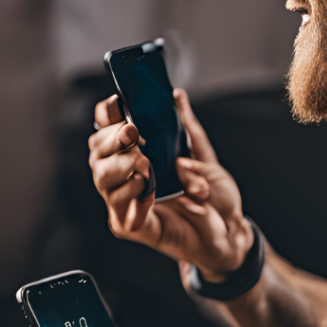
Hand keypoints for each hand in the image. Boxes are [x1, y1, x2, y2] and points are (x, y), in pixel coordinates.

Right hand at [88, 89, 253, 279]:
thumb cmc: (215, 194)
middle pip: (97, 151)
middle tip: (133, 134)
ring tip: (145, 165)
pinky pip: (120, 210)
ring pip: (102, 178)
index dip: (107, 115)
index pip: (107, 128)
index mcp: (137, 152)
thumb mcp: (204, 155)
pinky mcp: (130, 225)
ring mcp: (124, 200)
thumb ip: (187, 127)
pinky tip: (149, 193)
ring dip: (120, 166)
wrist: (229, 230)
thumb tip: (176, 97)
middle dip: (111, 139)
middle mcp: (124, 173)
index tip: (118, 105)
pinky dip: (133, 197)